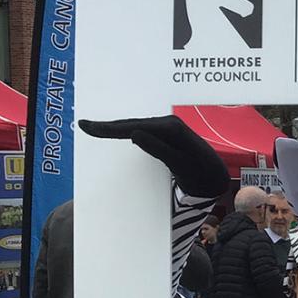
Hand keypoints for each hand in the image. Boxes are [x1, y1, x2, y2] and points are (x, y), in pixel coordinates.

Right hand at [78, 115, 228, 197]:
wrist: (214, 174)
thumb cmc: (200, 171)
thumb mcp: (181, 165)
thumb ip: (160, 150)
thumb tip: (135, 134)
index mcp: (171, 129)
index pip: (134, 126)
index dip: (110, 127)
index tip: (88, 126)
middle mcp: (168, 123)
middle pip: (132, 123)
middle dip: (108, 125)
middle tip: (84, 124)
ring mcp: (167, 127)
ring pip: (135, 125)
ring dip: (115, 127)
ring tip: (93, 127)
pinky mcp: (166, 133)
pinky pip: (142, 130)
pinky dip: (126, 130)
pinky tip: (115, 132)